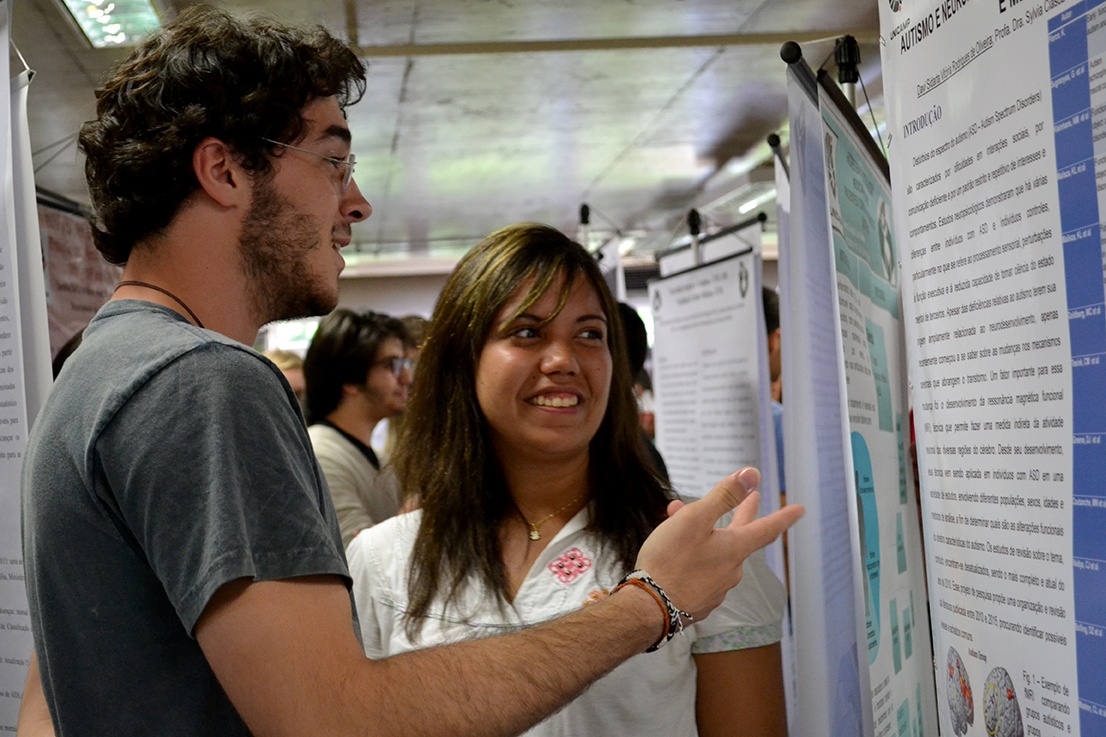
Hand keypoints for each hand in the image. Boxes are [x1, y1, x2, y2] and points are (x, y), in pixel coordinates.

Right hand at [635, 467, 803, 621]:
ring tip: (675, 520)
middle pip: (739, 538)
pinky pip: (702, 571)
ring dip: (702, 535)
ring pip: (715, 553)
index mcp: (735, 549)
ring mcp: (717, 588)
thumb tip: (753, 475)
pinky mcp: (699, 601)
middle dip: (740, 516)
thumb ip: (724, 496)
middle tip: (750, 500)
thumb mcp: (695, 519)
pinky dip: (693, 557)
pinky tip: (674, 555)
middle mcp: (732, 570)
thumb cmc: (670, 560)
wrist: (649, 608)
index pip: (767, 529)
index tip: (800, 510)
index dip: (784, 517)